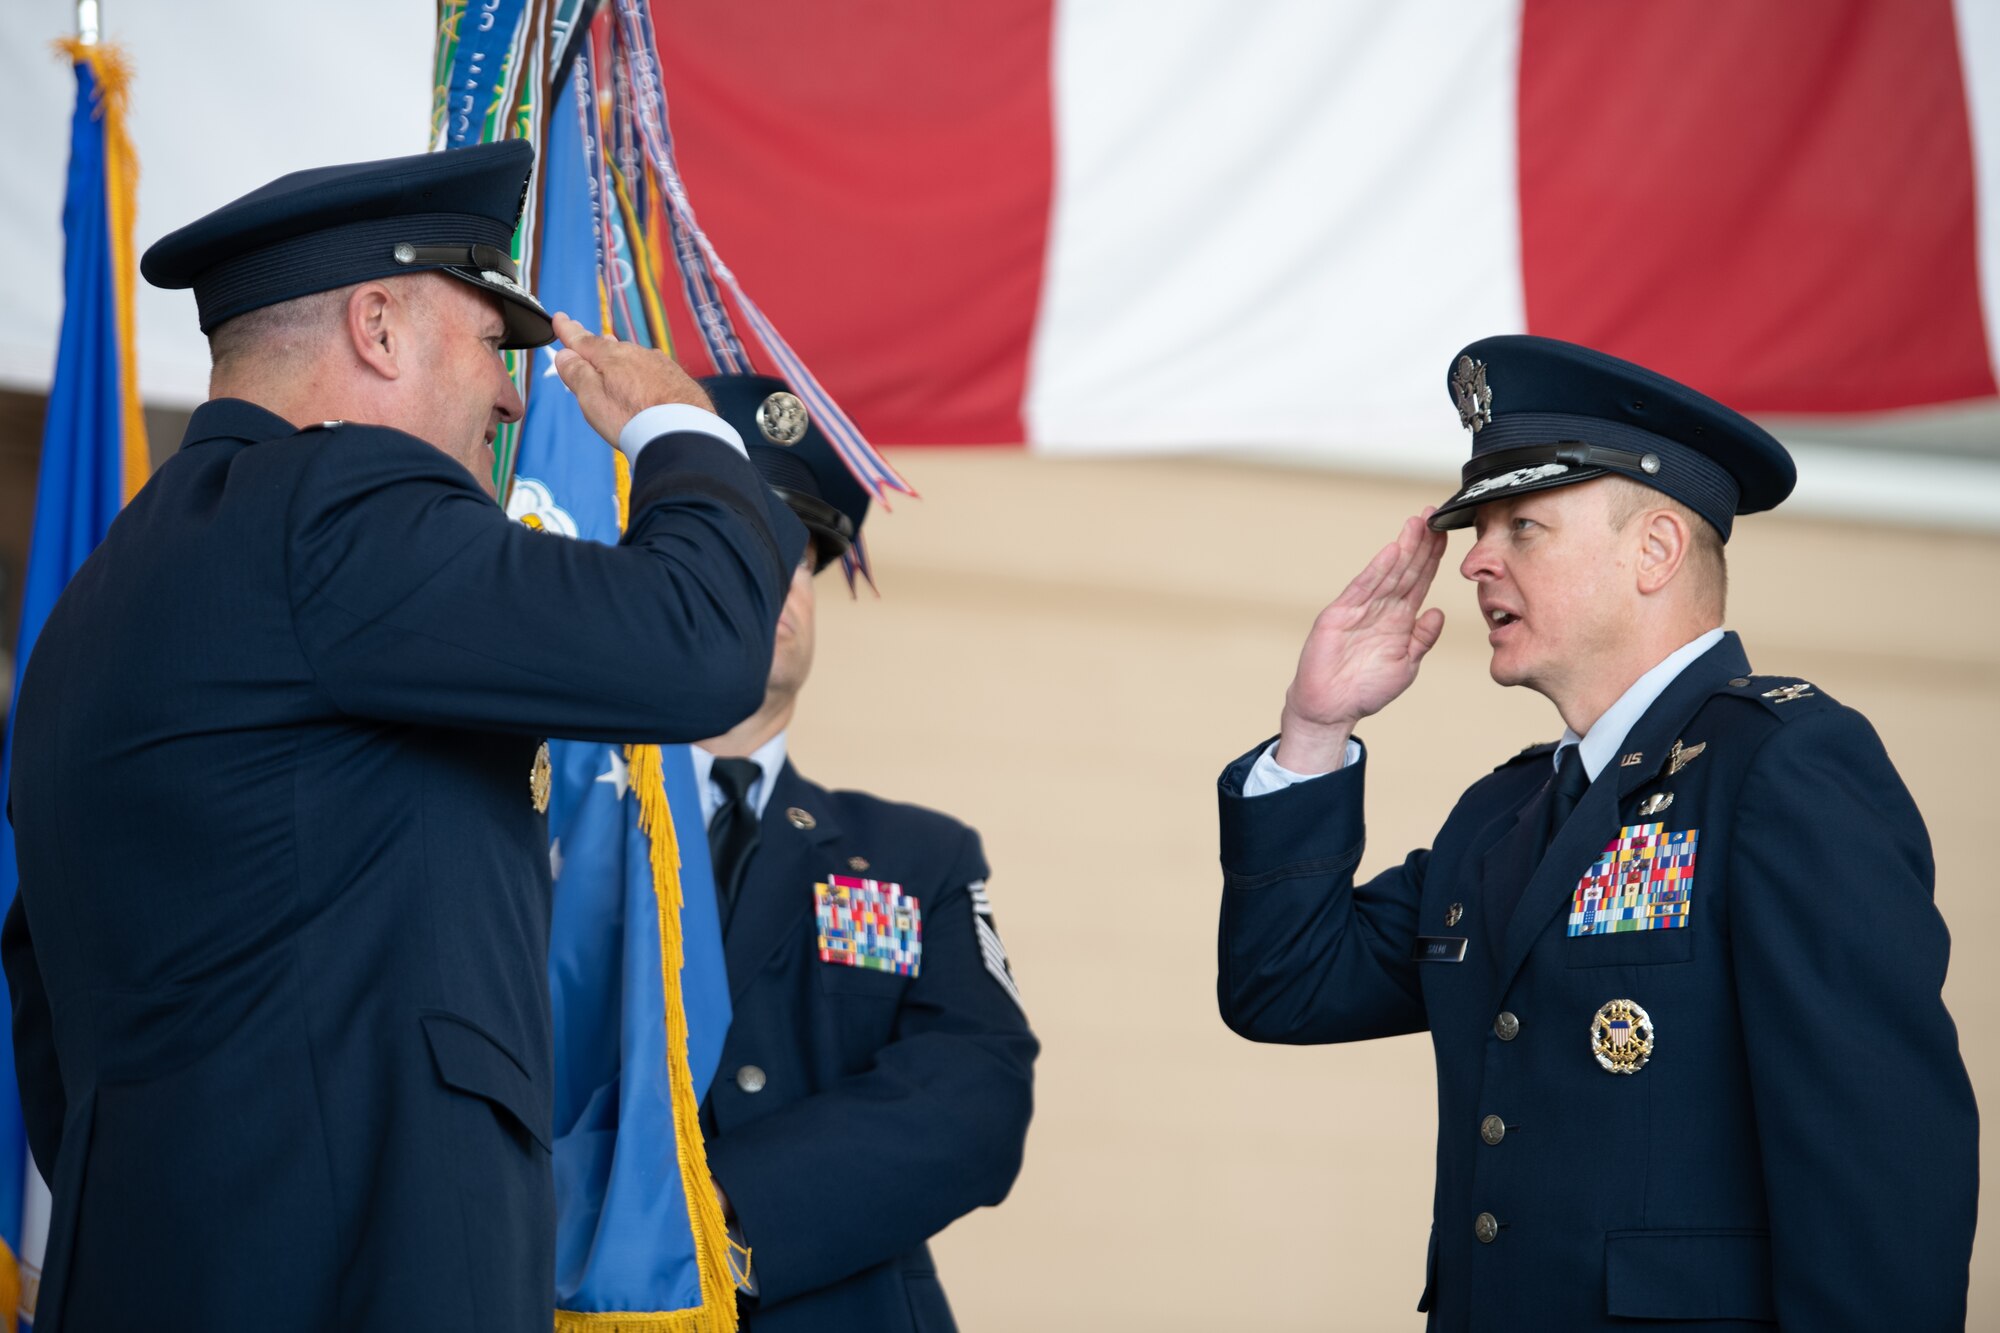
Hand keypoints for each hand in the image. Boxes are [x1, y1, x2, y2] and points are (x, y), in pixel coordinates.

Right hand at [549, 311, 713, 446]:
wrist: (682, 433)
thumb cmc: (632, 418)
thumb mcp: (592, 398)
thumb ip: (577, 374)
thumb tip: (564, 354)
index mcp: (611, 356)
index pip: (583, 340)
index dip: (569, 331)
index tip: (560, 318)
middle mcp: (636, 354)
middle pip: (609, 348)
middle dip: (594, 344)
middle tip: (581, 335)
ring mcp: (660, 365)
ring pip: (634, 356)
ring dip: (620, 357)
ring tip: (611, 352)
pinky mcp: (678, 380)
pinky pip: (654, 370)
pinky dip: (643, 372)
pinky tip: (645, 378)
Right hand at [1276, 509, 1447, 773]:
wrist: (1331, 708)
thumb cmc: (1366, 690)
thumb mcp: (1406, 665)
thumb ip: (1422, 639)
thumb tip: (1438, 612)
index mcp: (1398, 619)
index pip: (1420, 581)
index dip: (1433, 558)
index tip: (1446, 534)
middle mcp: (1380, 608)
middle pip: (1406, 569)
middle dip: (1421, 543)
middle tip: (1435, 514)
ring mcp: (1359, 609)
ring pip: (1387, 572)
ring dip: (1403, 548)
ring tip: (1417, 523)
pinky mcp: (1340, 615)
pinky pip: (1362, 588)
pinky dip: (1377, 570)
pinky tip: (1391, 552)